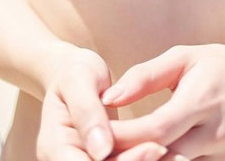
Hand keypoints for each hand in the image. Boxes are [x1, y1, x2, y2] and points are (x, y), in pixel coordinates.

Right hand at [36, 45, 170, 160]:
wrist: (71, 75)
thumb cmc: (74, 72)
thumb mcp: (77, 81)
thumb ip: (87, 113)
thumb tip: (102, 152)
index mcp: (53, 147)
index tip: (153, 146)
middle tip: (165, 148)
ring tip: (171, 152)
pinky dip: (142, 158)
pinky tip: (164, 150)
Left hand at [104, 43, 224, 159]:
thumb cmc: (223, 66)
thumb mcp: (186, 58)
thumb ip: (146, 76)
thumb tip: (108, 96)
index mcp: (203, 100)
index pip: (156, 128)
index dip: (124, 136)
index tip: (98, 134)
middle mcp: (216, 133)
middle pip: (164, 158)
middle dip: (129, 158)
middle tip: (99, 153)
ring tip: (120, 158)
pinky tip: (148, 160)